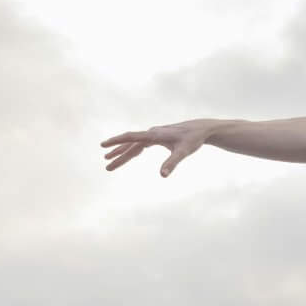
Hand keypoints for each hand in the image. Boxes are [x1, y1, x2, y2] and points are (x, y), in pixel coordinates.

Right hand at [101, 119, 221, 175]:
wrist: (201, 129)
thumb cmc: (193, 139)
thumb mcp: (183, 152)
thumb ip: (172, 163)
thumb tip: (162, 176)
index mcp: (154, 135)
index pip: (130, 138)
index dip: (116, 142)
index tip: (103, 146)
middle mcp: (151, 133)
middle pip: (130, 144)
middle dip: (118, 155)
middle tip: (106, 165)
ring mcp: (154, 134)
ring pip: (134, 144)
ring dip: (123, 152)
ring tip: (109, 160)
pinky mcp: (158, 137)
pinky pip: (141, 144)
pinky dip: (133, 150)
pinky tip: (129, 155)